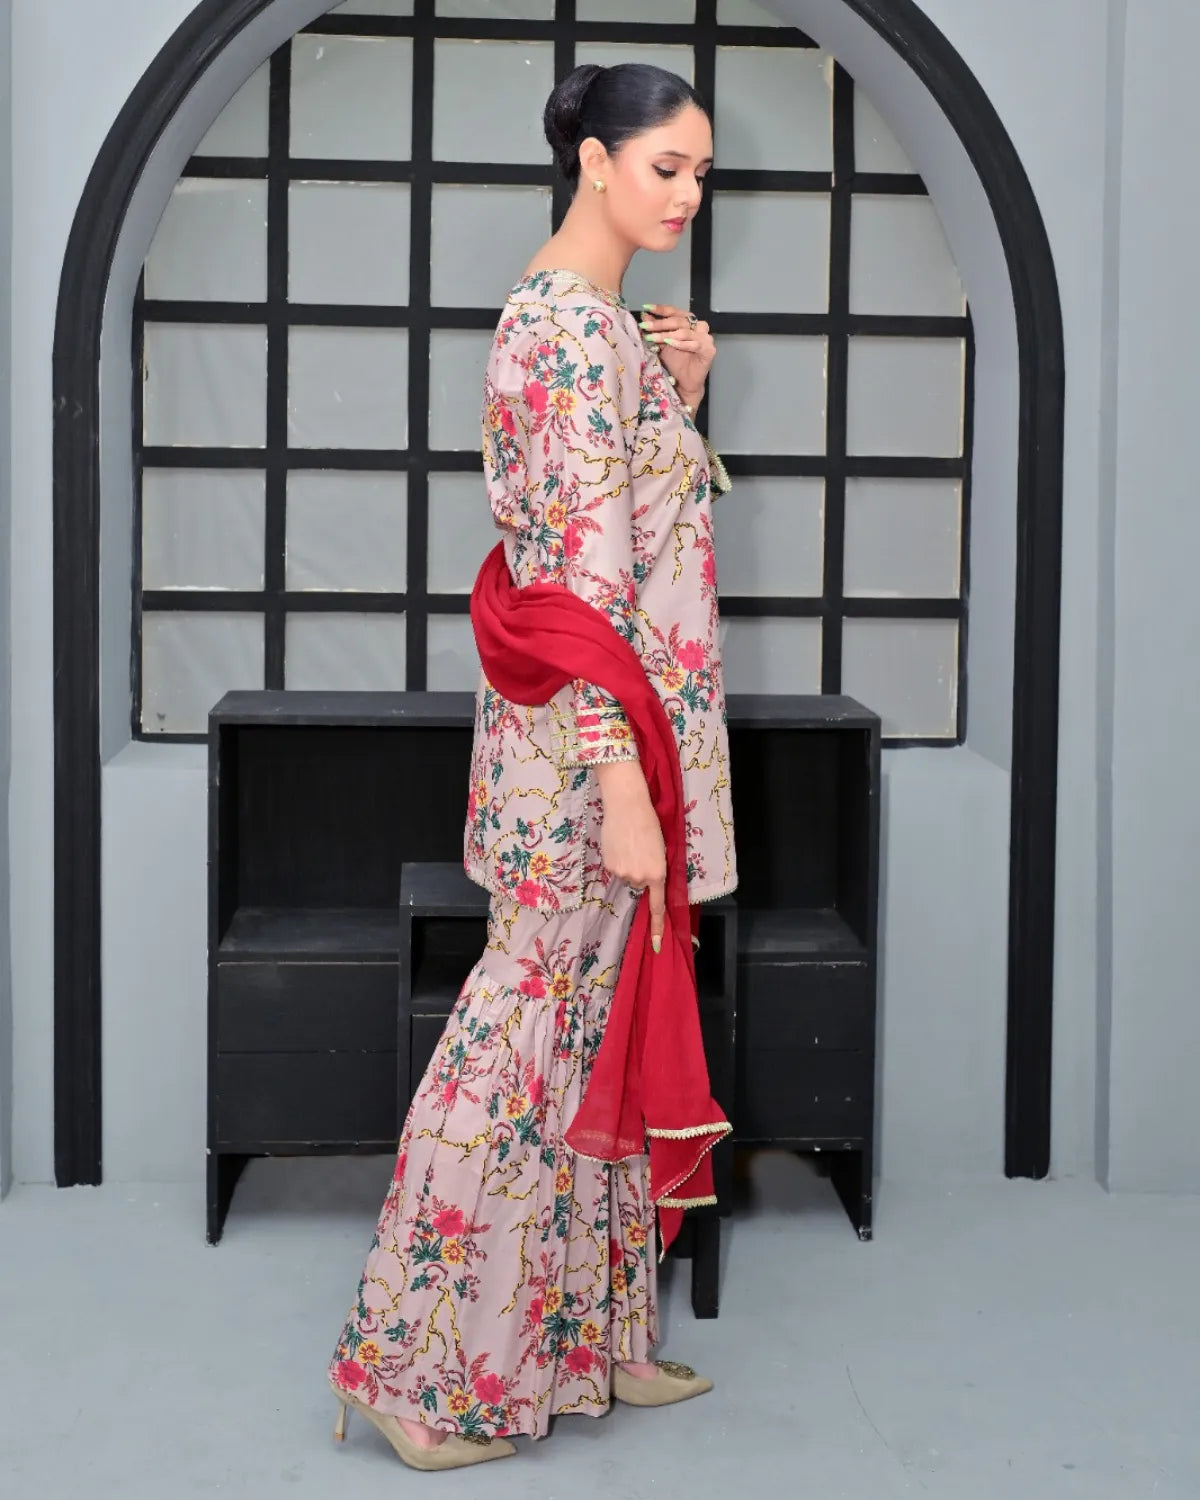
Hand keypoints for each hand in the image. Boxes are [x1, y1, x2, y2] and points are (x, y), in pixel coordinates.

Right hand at [593, 760, 666, 952]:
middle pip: (640, 884)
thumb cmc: (650, 823)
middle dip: (641, 870)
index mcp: (658, 874)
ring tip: (629, 843)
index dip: (657, 926)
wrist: (628, 805)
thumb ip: (655, 869)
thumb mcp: (660, 848)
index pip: (657, 906)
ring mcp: (622, 873)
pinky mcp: (609, 865)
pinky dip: (617, 859)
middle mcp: (639, 878)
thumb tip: (645, 879)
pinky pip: (616, 868)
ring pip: (627, 875)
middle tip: (641, 849)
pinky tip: (619, 843)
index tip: (656, 944)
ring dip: (628, 864)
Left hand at [639, 302, 714, 407]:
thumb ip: (656, 329)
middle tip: (645, 326)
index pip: (674, 312)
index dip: (660, 309)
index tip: (646, 308)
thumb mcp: (662, 344)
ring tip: (653, 337)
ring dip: (667, 334)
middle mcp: (699, 327)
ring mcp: (706, 338)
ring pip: (685, 331)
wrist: (685, 383)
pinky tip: (670, 343)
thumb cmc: (676, 362)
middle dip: (660, 323)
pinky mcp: (709, 350)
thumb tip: (645, 315)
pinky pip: (694, 344)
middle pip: (678, 321)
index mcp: (688, 322)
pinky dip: (681, 344)